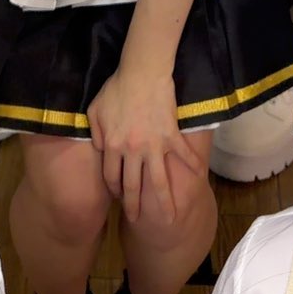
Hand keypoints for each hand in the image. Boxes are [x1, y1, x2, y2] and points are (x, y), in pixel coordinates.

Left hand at [87, 68, 202, 223]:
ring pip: (158, 181)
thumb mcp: (95, 110)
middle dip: (134, 207)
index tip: (118, 197)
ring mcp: (153, 146)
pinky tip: (197, 178)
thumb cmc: (116, 88)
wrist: (141, 73)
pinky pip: (182, 155)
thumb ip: (95, 134)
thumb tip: (101, 151)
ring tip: (168, 220)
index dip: (114, 190)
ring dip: (163, 203)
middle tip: (137, 220)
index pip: (111, 177)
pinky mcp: (170, 136)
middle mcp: (132, 151)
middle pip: (132, 186)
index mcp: (112, 146)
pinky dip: (191, 167)